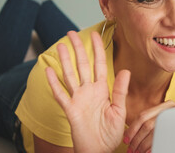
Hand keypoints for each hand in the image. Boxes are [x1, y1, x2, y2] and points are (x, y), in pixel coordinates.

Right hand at [46, 31, 129, 152]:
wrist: (100, 150)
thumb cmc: (110, 134)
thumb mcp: (119, 111)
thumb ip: (120, 91)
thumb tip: (126, 71)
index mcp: (102, 90)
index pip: (99, 64)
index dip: (98, 49)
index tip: (97, 35)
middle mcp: (88, 91)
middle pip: (82, 65)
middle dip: (78, 48)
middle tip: (71, 33)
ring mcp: (78, 99)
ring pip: (70, 75)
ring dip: (65, 60)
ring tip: (61, 45)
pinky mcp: (70, 109)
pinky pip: (60, 94)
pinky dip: (54, 83)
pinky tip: (49, 70)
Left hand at [124, 100, 174, 152]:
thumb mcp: (165, 119)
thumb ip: (151, 120)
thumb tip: (129, 133)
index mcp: (166, 105)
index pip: (143, 116)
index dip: (132, 129)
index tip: (126, 139)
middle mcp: (172, 110)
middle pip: (147, 125)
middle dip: (136, 139)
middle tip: (131, 149)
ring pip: (154, 133)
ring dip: (143, 145)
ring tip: (138, 152)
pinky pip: (162, 139)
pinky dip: (153, 147)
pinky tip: (147, 152)